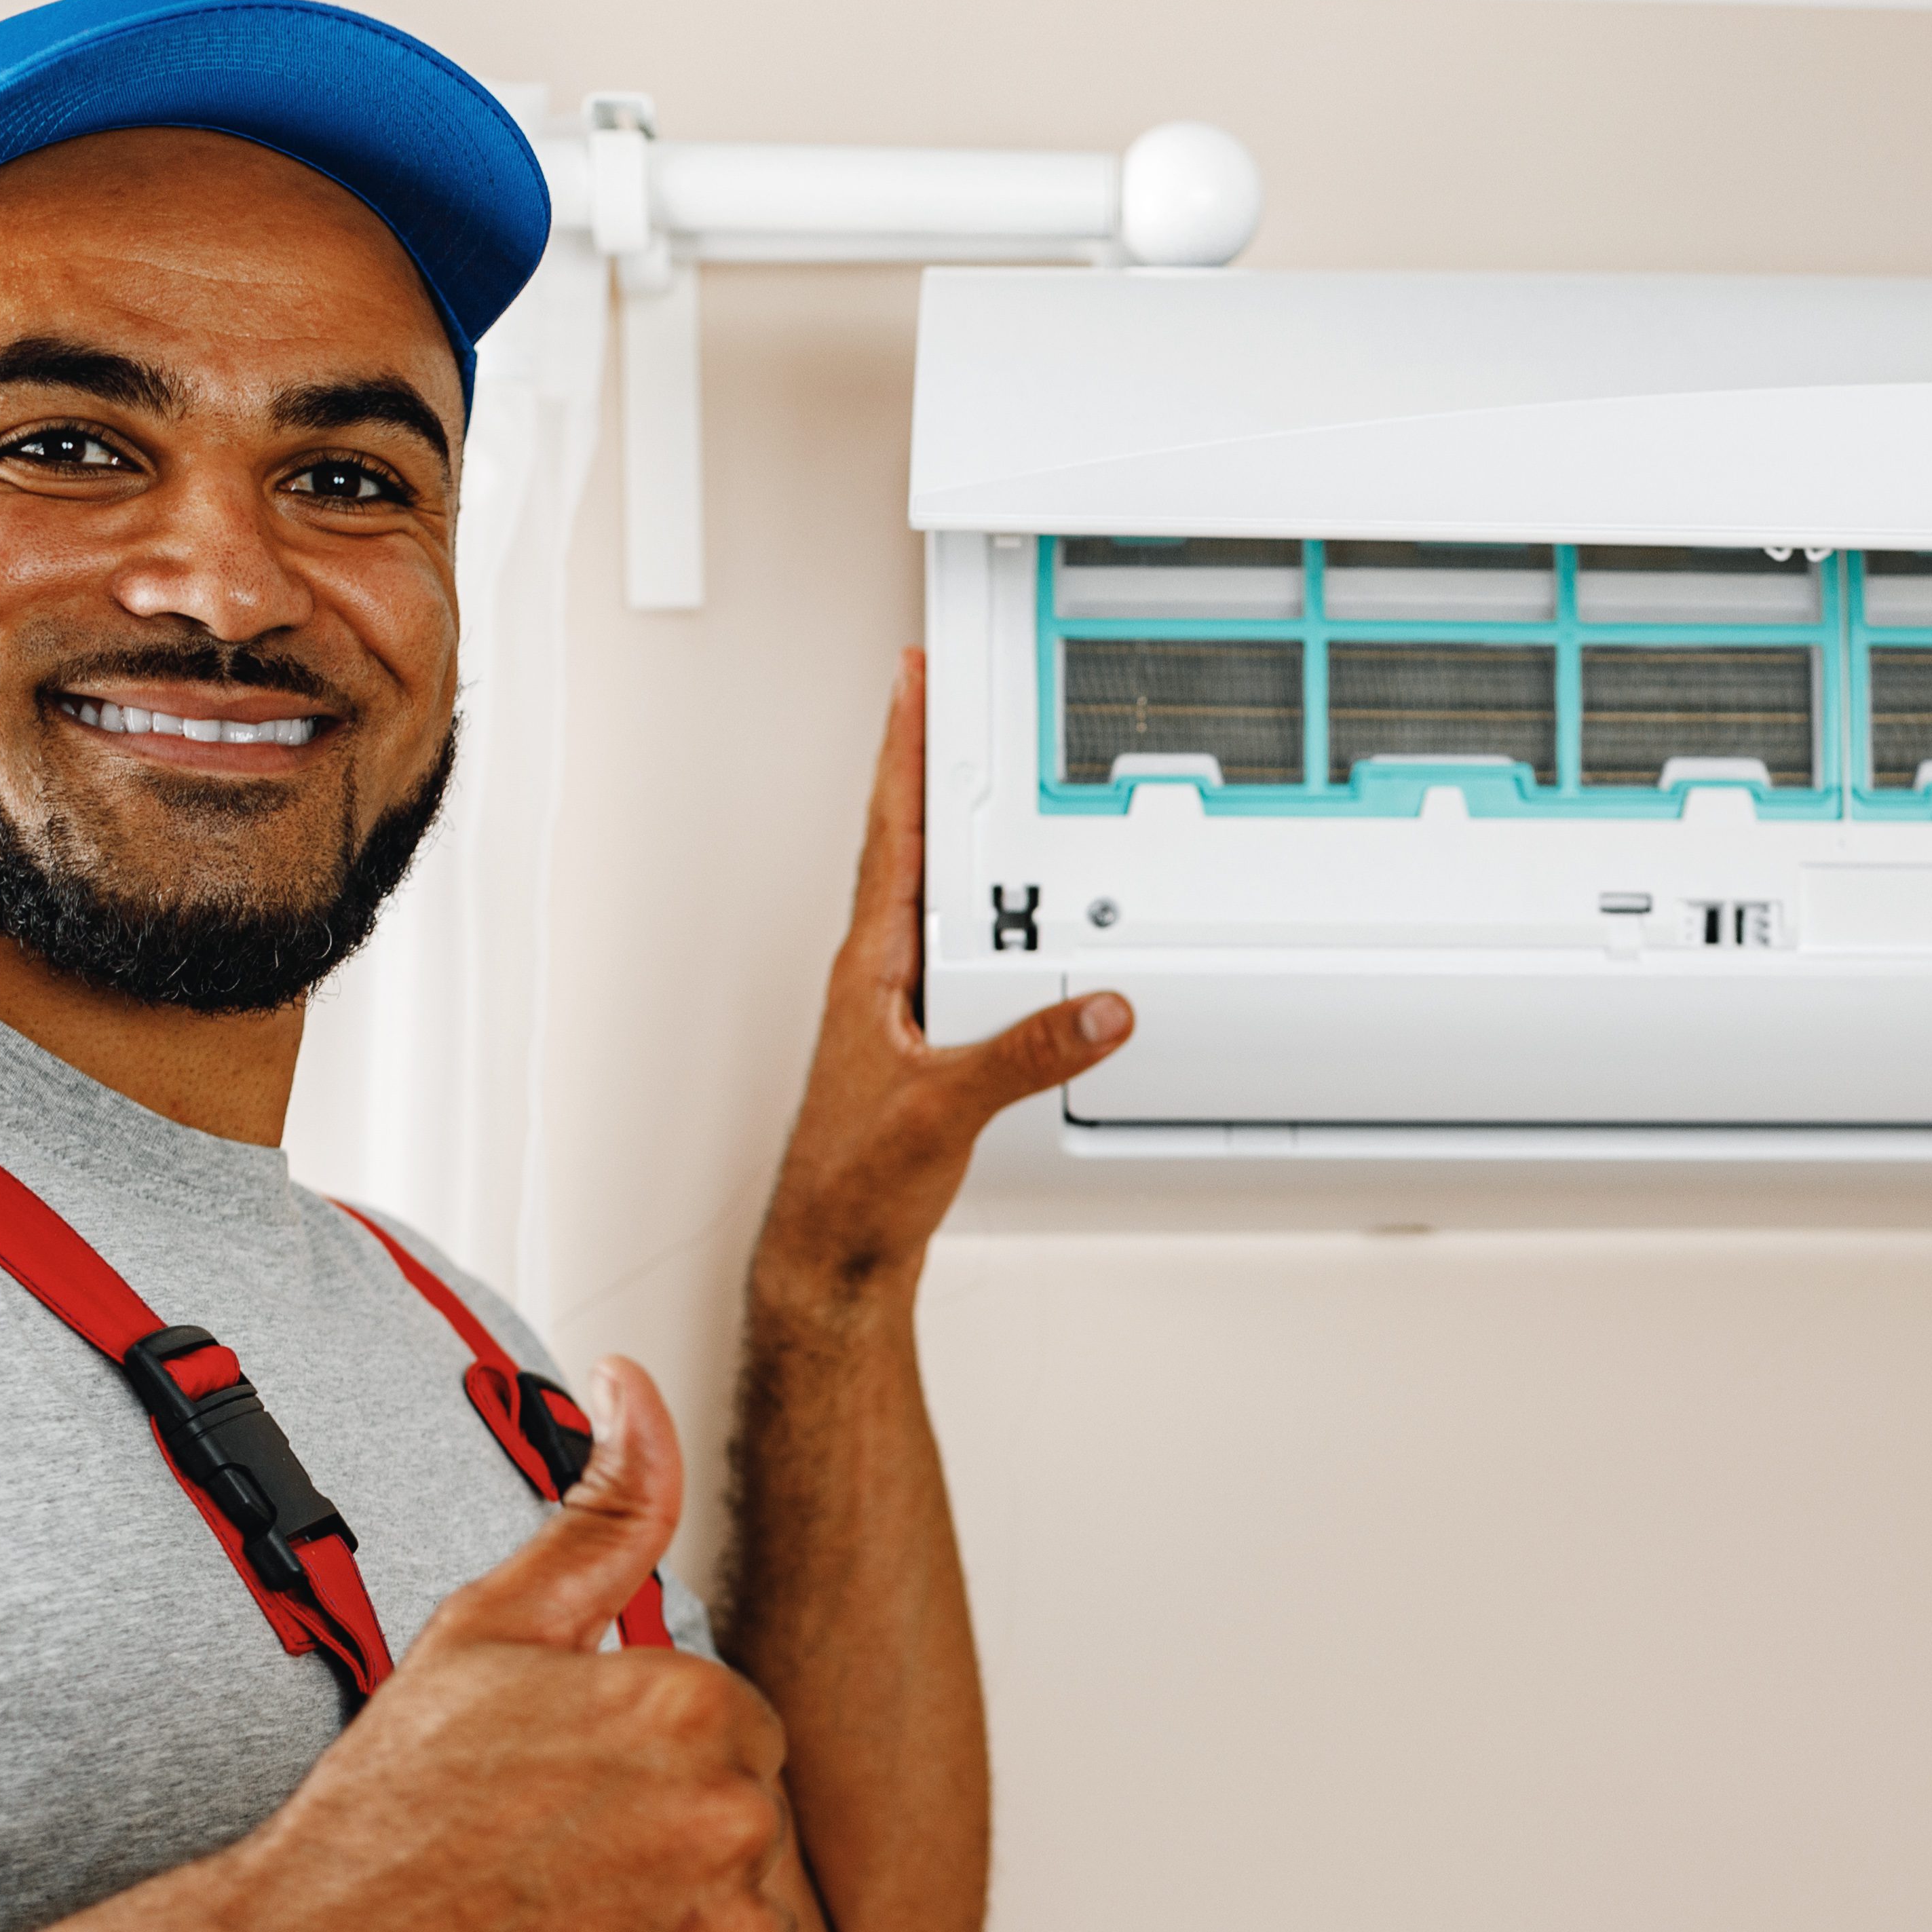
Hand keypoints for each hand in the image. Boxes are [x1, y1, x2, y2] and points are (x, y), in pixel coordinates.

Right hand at [177, 1358, 804, 1931]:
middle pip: (748, 1829)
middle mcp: (730, 1823)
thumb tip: (636, 1393)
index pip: (736, 1732)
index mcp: (690, 1706)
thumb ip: (596, 1513)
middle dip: (668, 1849)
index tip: (565, 1805)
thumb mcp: (483, 1634)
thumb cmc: (376, 1826)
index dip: (646, 1768)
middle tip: (548, 1880)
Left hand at [756, 649, 1129, 1303]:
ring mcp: (889, 1005)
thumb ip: (1029, 1054)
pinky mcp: (911, 1039)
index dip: (902, 751)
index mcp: (870, 967)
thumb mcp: (951, 1107)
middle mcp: (873, 974)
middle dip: (924, 764)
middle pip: (905, 843)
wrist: (833, 1249)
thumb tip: (1099, 1009)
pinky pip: (944, 947)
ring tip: (968, 774)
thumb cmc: (855, 1182)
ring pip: (923, 895)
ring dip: (945, 832)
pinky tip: (994, 914)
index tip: (910, 681)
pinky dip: (969, 909)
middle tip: (937, 696)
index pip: (892, 831)